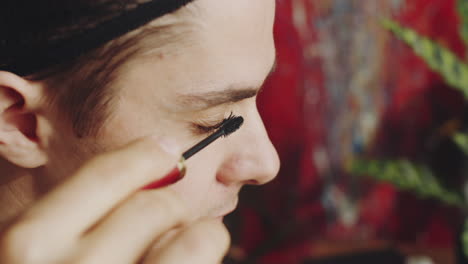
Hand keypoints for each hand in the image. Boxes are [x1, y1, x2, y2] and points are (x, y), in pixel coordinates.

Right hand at [0, 137, 229, 263]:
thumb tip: (159, 162)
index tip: (166, 150)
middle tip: (172, 213)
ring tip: (199, 238)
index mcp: (27, 247)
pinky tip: (196, 259)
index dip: (140, 157)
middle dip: (173, 202)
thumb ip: (79, 221)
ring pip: (195, 238)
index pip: (99, 176)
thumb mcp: (44, 254)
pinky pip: (198, 260)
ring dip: (204, 232)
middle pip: (154, 206)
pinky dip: (205, 254)